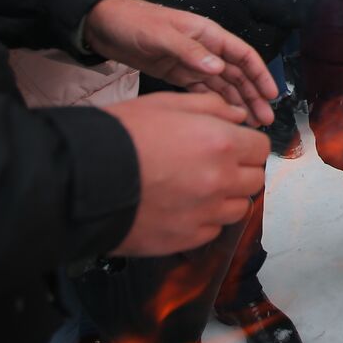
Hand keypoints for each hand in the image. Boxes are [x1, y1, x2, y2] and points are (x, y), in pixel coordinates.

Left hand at [84, 0, 277, 125]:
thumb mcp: (163, 35)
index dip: (260, 74)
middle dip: (253, 96)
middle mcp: (206, 50)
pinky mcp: (178, 75)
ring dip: (238, 103)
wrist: (105, 25)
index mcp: (209, 35)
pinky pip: (203, 92)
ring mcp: (193, 64)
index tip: (272, 95)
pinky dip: (216, 105)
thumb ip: (191, 52)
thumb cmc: (136, 22)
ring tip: (252, 124)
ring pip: (223, 86)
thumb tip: (219, 68)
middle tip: (266, 120)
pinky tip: (224, 119)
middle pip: (237, 75)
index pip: (243, 55)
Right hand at [107, 92, 269, 255]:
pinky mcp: (186, 238)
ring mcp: (204, 213)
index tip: (233, 146)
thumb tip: (238, 116)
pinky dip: (204, 220)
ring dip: (226, 198)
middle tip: (215, 165)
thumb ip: (211, 107)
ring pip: (238, 208)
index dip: (247, 145)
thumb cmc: (121, 136)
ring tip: (197, 187)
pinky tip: (182, 207)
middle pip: (254, 180)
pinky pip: (212, 230)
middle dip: (240, 171)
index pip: (260, 149)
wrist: (83, 178)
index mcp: (220, 143)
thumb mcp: (167, 103)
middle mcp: (220, 180)